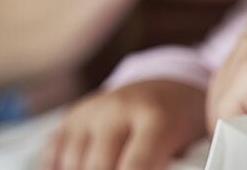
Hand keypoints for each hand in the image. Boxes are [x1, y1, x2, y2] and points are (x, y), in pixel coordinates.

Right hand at [42, 80, 205, 169]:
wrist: (168, 84)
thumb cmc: (182, 120)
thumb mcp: (193, 141)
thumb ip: (183, 165)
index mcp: (156, 117)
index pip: (136, 166)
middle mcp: (118, 109)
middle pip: (98, 167)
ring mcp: (92, 111)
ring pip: (72, 162)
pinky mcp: (73, 115)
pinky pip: (53, 152)